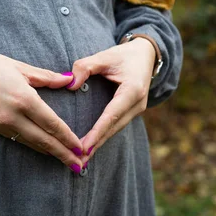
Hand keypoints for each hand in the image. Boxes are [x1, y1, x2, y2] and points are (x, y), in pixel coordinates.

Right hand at [0, 42, 85, 172]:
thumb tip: (68, 80)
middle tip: (79, 165)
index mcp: (23, 98)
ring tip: (66, 161)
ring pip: (32, 143)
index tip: (81, 147)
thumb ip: (46, 77)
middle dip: (63, 154)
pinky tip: (45, 149)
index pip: (52, 124)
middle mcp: (13, 116)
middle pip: (44, 140)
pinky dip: (35, 146)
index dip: (68, 138)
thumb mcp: (20, 67)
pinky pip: (19, 139)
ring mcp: (2, 124)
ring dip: (50, 153)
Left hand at [67, 38, 155, 163]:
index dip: (97, 132)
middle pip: (114, 128)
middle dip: (96, 144)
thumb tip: (70, 84)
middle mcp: (137, 104)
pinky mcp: (132, 111)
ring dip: (99, 143)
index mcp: (133, 90)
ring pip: (116, 130)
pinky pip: (116, 126)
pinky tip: (91, 146)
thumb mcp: (104, 56)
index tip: (83, 147)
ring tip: (81, 159)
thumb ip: (85, 67)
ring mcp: (137, 109)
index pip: (112, 115)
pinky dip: (104, 136)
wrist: (146, 55)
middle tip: (77, 160)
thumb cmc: (123, 55)